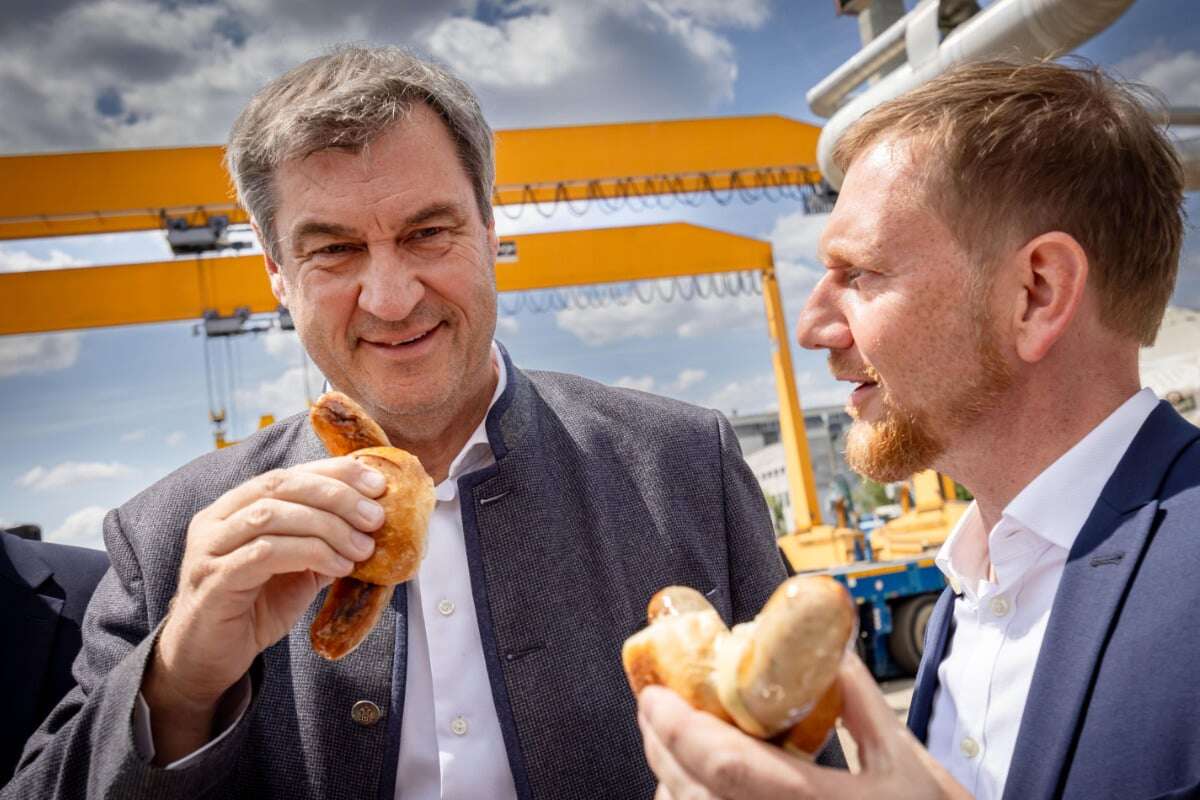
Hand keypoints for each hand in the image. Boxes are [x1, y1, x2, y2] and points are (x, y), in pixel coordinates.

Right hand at [142, 458, 386, 761]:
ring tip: (362, 548)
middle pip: (281, 486)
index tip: (376, 483)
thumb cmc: (253, 610)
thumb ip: (324, 545)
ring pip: (273, 516)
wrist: (208, 659)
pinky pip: (265, 554)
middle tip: (375, 517)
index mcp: (236, 506)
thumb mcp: (298, 571)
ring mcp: (210, 547)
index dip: (334, 472)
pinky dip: (309, 554)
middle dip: (336, 496)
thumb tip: (370, 526)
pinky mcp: (214, 579)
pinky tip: (337, 567)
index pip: (289, 473)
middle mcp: (217, 519)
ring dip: (327, 528)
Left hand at [637, 653, 969, 799]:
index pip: (729, 768)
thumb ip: (859, 701)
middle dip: (662, 746)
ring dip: (671, 780)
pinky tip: (698, 785)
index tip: (656, 692)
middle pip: (692, 798)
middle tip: (656, 705)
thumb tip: (823, 647)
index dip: (680, 729)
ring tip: (676, 742)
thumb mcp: (906, 761)